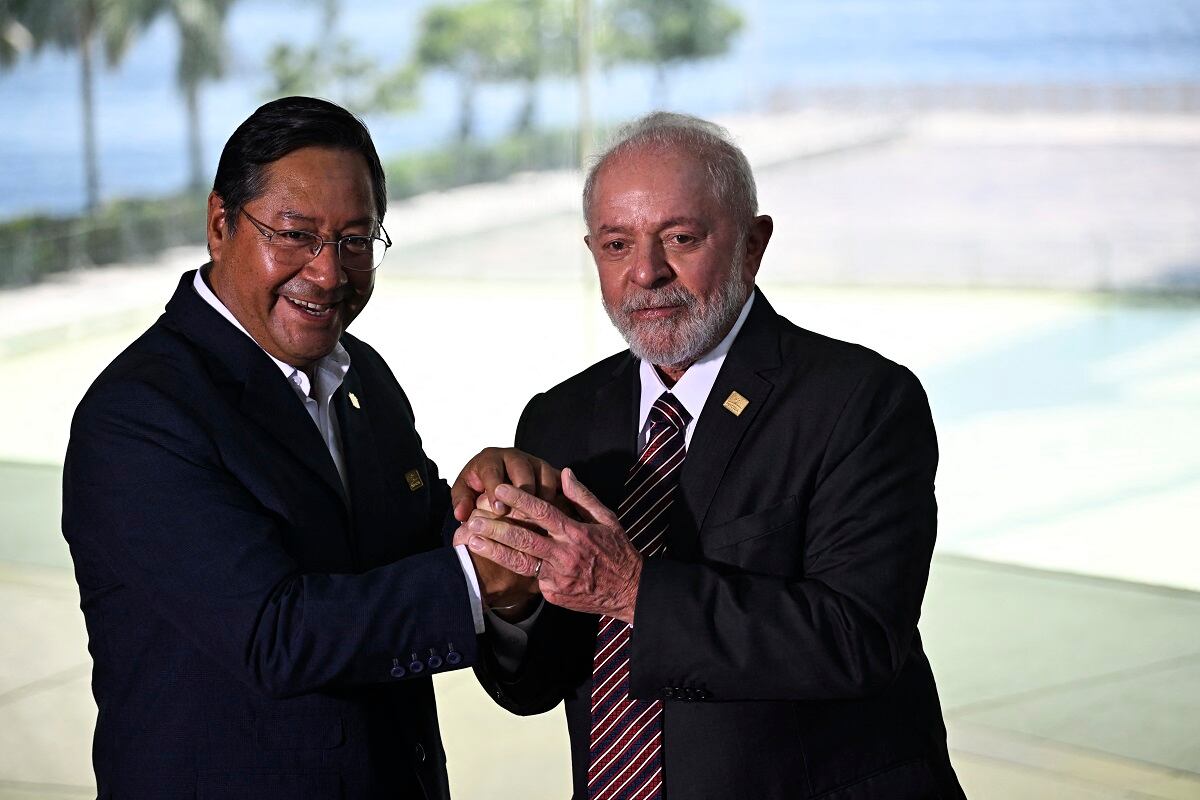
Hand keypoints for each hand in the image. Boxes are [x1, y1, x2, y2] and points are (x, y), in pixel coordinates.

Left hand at [451, 447, 560, 521]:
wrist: (496, 478)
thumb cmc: (478, 486)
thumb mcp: (465, 492)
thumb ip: (461, 502)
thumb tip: (461, 514)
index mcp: (489, 458)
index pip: (492, 471)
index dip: (495, 490)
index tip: (499, 510)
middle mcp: (513, 455)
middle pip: (522, 469)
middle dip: (523, 492)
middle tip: (523, 514)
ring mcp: (533, 461)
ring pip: (544, 474)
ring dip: (542, 496)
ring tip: (539, 517)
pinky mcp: (549, 470)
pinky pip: (558, 480)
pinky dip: (557, 496)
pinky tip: (554, 515)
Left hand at [463, 468, 641, 622]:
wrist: (629, 591)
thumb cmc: (618, 551)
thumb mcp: (607, 519)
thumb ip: (582, 496)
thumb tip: (564, 473)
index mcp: (577, 533)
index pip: (543, 512)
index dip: (520, 499)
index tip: (499, 489)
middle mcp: (565, 555)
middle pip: (524, 539)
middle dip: (497, 527)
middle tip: (474, 518)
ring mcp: (557, 577)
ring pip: (519, 562)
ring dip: (493, 550)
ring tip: (472, 540)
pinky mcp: (553, 594)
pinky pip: (532, 578)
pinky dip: (515, 568)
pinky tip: (494, 559)